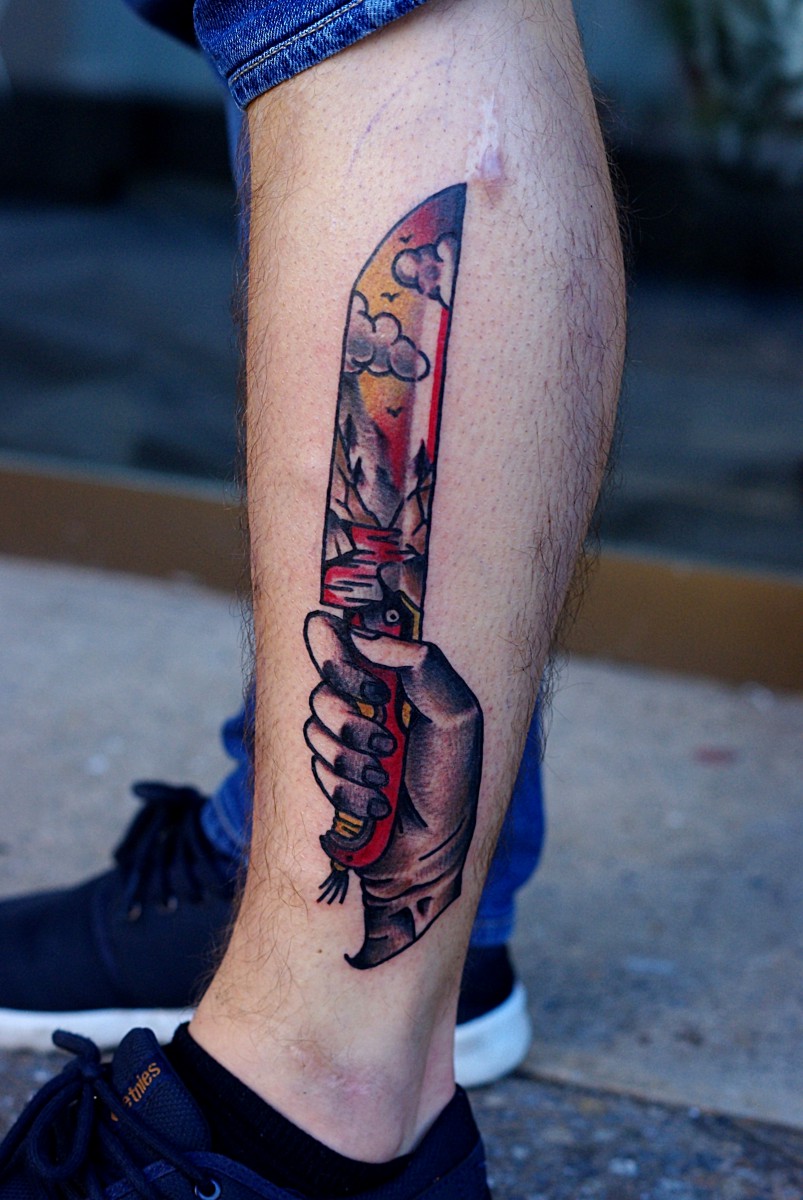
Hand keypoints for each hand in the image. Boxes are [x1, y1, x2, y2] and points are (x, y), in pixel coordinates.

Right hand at [304, 611, 482, 966]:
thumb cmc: (450, 794)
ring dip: (353, 760)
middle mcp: (370, 699)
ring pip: (317, 719)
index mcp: (405, 678)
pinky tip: (367, 809)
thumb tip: (367, 631)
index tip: (344, 629)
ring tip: (385, 788)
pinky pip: (310, 760)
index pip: (362, 626)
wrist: (422, 875)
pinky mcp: (322, 772)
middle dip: (355, 713)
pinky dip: (342, 788)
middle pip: (330, 673)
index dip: (349, 623)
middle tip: (386, 742)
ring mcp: (344, 736)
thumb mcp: (455, 720)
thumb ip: (421, 664)